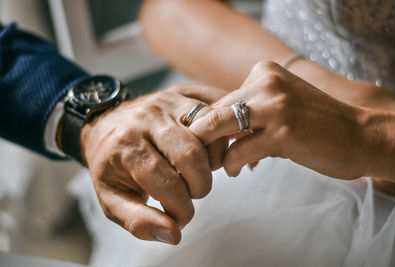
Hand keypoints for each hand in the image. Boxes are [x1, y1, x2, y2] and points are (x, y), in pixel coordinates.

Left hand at [81, 84, 226, 244]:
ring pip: (210, 130)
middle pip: (192, 155)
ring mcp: (167, 100)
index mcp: (127, 145)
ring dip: (212, 160)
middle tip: (191, 194)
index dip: (182, 209)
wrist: (103, 125)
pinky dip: (218, 134)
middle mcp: (148, 117)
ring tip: (196, 172)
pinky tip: (207, 151)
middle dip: (200, 186)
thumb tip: (173, 235)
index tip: (179, 218)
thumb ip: (138, 221)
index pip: (168, 184)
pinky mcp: (181, 91)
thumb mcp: (112, 198)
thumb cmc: (109, 165)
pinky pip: (214, 109)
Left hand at [190, 61, 370, 179]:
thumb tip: (213, 133)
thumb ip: (248, 113)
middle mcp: (266, 82)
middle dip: (202, 138)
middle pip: (213, 111)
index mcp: (263, 71)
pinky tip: (237, 171)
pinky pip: (238, 150)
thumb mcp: (278, 106)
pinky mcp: (282, 132)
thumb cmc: (315, 124)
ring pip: (218, 126)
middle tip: (201, 157)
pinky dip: (231, 164)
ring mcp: (274, 106)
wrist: (360, 135)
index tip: (205, 144)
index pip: (220, 99)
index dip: (208, 125)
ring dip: (210, 151)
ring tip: (216, 165)